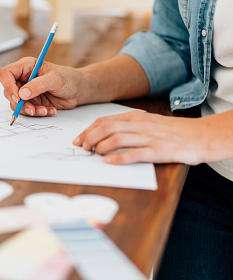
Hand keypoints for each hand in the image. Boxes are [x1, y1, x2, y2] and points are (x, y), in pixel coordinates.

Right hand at [0, 57, 87, 116]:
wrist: (79, 90)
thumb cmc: (69, 78)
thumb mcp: (55, 79)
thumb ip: (38, 85)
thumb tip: (22, 93)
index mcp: (26, 67)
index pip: (6, 74)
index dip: (8, 86)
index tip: (18, 97)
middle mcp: (23, 79)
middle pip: (8, 92)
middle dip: (20, 103)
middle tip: (32, 109)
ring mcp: (26, 91)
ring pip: (16, 104)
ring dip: (29, 110)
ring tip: (45, 110)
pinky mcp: (31, 102)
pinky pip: (26, 110)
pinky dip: (37, 113)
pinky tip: (49, 110)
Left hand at [72, 110, 204, 164]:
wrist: (201, 136)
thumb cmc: (172, 131)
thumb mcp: (148, 123)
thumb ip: (128, 127)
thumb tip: (104, 136)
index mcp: (136, 117)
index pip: (104, 120)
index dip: (88, 130)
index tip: (78, 140)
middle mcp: (140, 125)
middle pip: (107, 128)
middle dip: (90, 138)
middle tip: (83, 149)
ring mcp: (149, 137)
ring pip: (117, 138)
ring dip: (101, 147)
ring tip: (93, 154)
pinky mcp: (159, 151)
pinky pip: (134, 154)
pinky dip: (118, 158)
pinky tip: (108, 162)